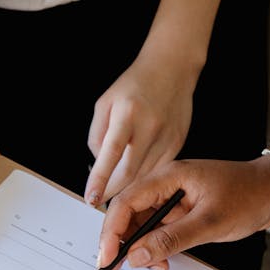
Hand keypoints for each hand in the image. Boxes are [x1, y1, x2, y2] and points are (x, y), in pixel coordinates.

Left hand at [84, 55, 198, 206]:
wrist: (171, 70)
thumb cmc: (136, 84)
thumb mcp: (106, 103)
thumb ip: (98, 134)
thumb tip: (99, 163)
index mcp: (127, 113)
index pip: (111, 154)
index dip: (99, 179)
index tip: (91, 196)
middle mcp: (149, 126)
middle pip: (129, 171)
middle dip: (112, 190)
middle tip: (100, 199)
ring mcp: (167, 136)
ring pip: (144, 174)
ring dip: (128, 184)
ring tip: (116, 185)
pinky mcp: (178, 142)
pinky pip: (158, 168)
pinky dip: (144, 175)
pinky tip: (135, 172)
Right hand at [96, 156, 269, 269]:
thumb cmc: (250, 195)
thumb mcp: (210, 222)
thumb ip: (172, 239)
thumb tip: (138, 256)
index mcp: (169, 176)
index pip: (126, 202)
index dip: (111, 232)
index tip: (106, 258)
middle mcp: (167, 184)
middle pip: (129, 213)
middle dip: (120, 244)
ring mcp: (174, 197)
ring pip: (143, 224)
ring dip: (142, 248)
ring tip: (155, 267)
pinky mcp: (183, 210)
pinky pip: (160, 229)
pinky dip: (158, 246)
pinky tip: (164, 260)